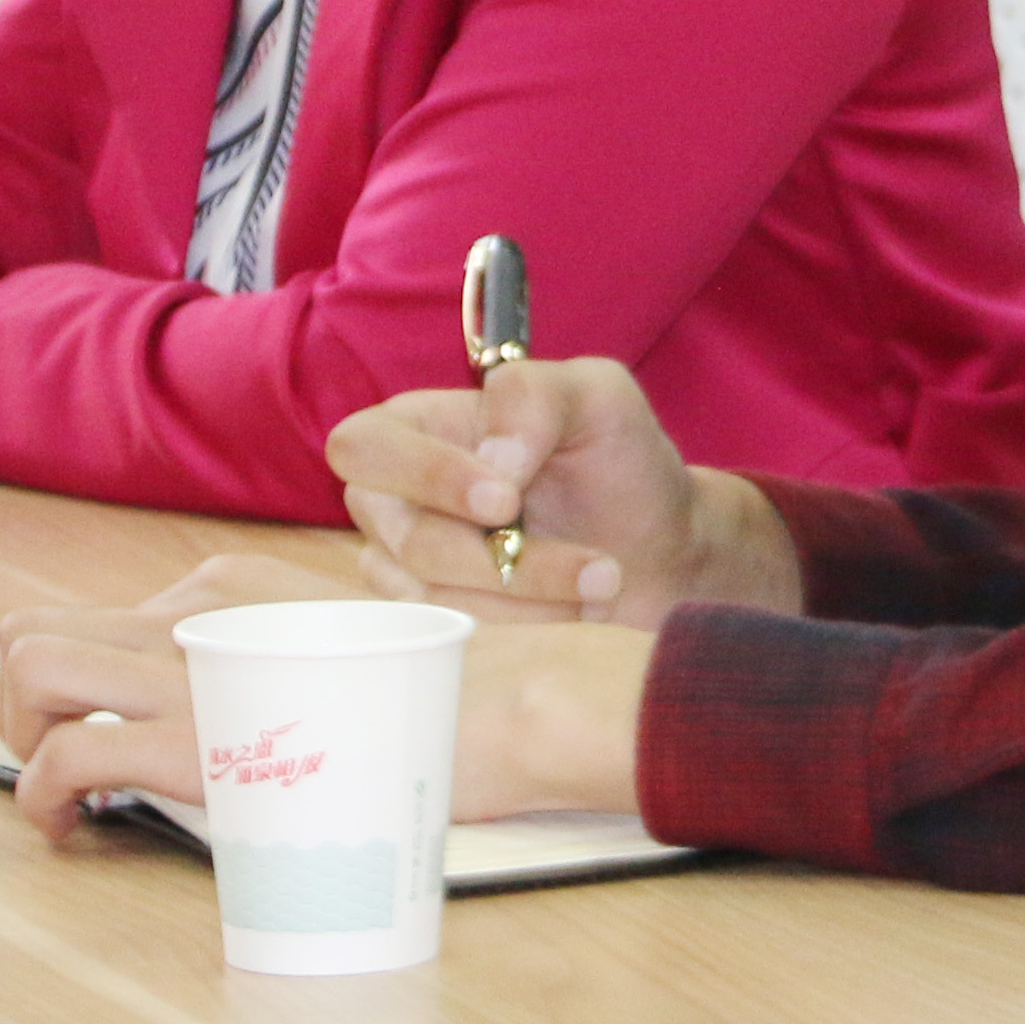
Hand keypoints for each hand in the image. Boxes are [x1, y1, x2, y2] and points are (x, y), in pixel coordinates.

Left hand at [0, 557, 645, 848]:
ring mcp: (188, 676)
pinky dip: (40, 798)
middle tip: (54, 757)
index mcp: (228, 594)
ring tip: (58, 793)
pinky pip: (61, 762)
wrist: (503, 703)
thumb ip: (280, 670)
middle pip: (32, 629)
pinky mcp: (192, 745)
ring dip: (16, 739)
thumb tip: (254, 720)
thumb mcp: (344, 652)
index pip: (104, 616)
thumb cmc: (449, 697)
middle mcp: (192, 619)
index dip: (75, 681)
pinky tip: (71, 828)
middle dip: (15, 702)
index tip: (96, 729)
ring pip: (26, 674)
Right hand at [329, 357, 800, 624]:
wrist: (658, 543)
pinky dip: (524, 620)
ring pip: (431, 592)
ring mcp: (407, 561)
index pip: (366, 447)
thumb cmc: (619, 457)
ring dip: (528, 592)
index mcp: (416, 426)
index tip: (506, 500)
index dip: (426, 476)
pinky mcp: (435, 614)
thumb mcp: (596, 395)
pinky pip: (453, 629)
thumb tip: (493, 462)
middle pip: (400, 534)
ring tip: (604, 578)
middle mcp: (394, 495)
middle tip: (592, 562)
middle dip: (495, 558)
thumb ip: (534, 398)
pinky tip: (579, 605)